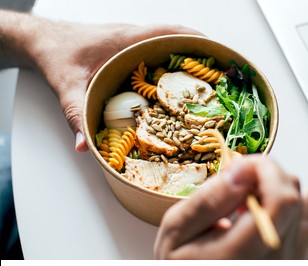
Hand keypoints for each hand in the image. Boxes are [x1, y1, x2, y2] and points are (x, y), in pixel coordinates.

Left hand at [26, 20, 201, 151]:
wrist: (45, 41)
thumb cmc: (57, 54)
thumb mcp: (66, 85)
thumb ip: (76, 114)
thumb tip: (85, 146)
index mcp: (125, 40)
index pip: (167, 32)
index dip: (194, 40)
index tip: (216, 52)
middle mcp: (132, 37)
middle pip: (174, 37)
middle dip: (198, 50)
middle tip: (217, 71)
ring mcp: (131, 42)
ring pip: (167, 43)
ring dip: (186, 55)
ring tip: (205, 77)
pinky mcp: (128, 49)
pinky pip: (157, 50)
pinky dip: (172, 60)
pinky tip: (176, 82)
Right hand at [154, 155, 307, 258]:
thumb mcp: (176, 233)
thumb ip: (207, 201)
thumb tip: (240, 171)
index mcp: (246, 255)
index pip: (282, 200)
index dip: (266, 170)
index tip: (243, 165)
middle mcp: (278, 262)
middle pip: (296, 198)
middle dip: (267, 176)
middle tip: (239, 181)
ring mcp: (292, 264)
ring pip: (305, 207)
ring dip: (278, 190)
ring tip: (248, 201)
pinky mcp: (297, 264)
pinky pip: (307, 224)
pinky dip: (288, 208)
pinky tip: (261, 214)